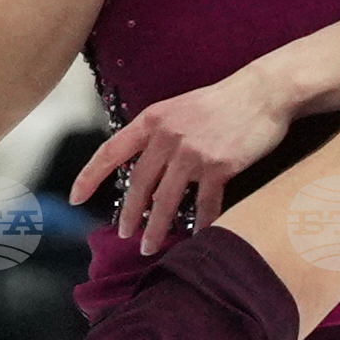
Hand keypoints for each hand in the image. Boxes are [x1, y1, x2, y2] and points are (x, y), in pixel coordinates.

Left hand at [69, 57, 294, 252]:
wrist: (264, 92)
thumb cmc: (223, 102)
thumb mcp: (181, 109)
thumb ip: (160, 134)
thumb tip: (147, 168)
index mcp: (153, 120)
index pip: (111, 151)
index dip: (90, 176)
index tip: (75, 198)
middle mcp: (167, 136)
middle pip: (140, 184)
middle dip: (129, 215)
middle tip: (124, 235)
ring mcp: (193, 152)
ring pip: (166, 200)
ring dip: (156, 228)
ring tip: (150, 247)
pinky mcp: (219, 166)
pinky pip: (205, 204)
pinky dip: (202, 224)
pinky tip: (199, 237)